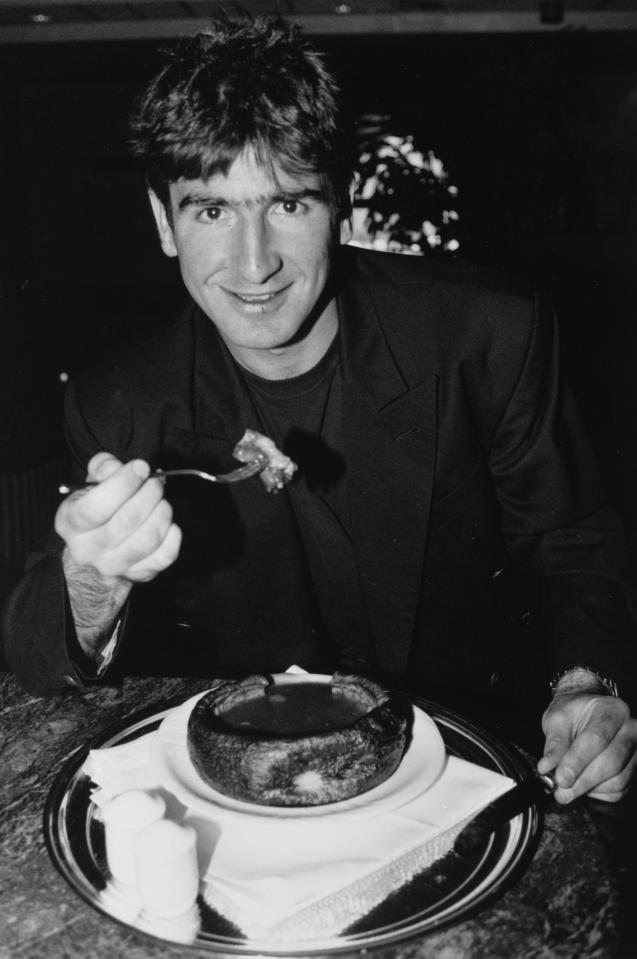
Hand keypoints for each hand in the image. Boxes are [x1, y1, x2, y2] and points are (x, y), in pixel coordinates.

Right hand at [56, 452, 181, 654]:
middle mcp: (89, 549)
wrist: (96, 554)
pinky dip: (173, 535)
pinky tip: (167, 523)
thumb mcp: (90, 485)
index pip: (95, 508)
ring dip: (162, 512)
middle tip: (155, 482)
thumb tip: (115, 466)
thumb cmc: (97, 512)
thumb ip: (101, 468)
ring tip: (161, 500)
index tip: (140, 467)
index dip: (123, 484)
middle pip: (127, 521)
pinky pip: (165, 555)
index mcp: (71, 524)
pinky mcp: (140, 574)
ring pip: (148, 539)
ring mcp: (114, 566)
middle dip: (149, 493)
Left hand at [538, 691, 636, 802]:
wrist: (587, 713)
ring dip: (588, 789)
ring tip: (566, 789)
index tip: (560, 778)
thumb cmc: (573, 714)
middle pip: (611, 762)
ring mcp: (636, 752)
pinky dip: (597, 793)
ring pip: (617, 780)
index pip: (596, 738)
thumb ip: (555, 743)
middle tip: (560, 791)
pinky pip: (619, 790)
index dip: (577, 761)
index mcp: (611, 710)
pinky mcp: (634, 770)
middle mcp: (630, 730)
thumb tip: (548, 768)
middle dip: (582, 781)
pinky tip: (582, 785)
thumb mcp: (557, 719)